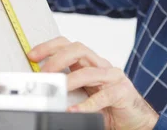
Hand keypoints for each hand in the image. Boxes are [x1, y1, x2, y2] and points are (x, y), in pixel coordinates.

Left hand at [27, 37, 158, 129]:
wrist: (135, 121)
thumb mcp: (83, 95)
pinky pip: (104, 95)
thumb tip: (40, 90)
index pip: (68, 45)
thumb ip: (66, 89)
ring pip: (89, 71)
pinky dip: (87, 104)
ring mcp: (113, 77)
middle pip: (79, 49)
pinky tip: (74, 110)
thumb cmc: (108, 108)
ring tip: (56, 90)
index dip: (49, 46)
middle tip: (43, 74)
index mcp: (89, 64)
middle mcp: (101, 66)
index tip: (31, 55)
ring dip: (69, 80)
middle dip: (57, 58)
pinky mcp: (123, 92)